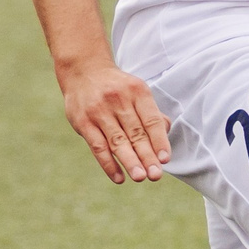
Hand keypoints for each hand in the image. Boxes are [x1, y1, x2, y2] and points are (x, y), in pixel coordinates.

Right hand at [58, 59, 169, 183]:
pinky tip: (119, 177)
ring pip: (117, 141)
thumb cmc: (116, 87)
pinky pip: (97, 146)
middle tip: (156, 175)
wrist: (83, 71)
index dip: (159, 140)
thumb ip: (151, 112)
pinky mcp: (83, 122)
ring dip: (129, 161)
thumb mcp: (136, 91)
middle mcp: (118, 99)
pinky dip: (108, 164)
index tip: (165, 159)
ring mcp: (98, 111)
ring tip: (140, 177)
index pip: (151, 120)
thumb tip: (166, 133)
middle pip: (135, 133)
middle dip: (147, 156)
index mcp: (137, 91)